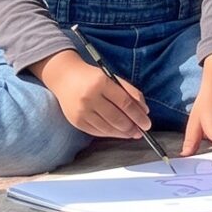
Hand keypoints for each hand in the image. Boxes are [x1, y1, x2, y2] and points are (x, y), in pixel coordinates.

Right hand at [34, 50, 153, 140]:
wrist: (64, 78)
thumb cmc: (92, 77)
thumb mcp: (112, 78)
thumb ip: (130, 92)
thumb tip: (144, 111)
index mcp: (101, 83)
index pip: (125, 103)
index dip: (138, 116)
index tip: (147, 123)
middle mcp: (90, 97)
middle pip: (117, 118)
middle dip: (132, 127)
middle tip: (141, 131)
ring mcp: (81, 111)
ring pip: (107, 128)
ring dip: (122, 133)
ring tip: (132, 134)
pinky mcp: (76, 121)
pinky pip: (97, 132)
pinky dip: (110, 134)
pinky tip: (118, 133)